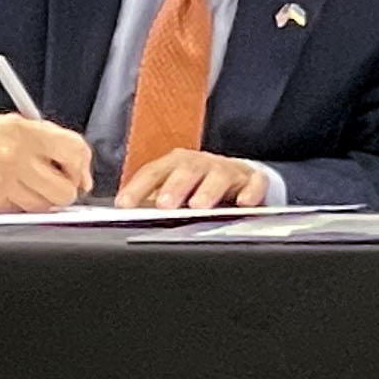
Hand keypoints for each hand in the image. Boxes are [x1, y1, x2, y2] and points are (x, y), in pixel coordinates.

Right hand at [0, 112, 92, 213]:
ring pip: (40, 208)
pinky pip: (13, 213)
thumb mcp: (21, 124)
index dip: (83, 169)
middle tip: (55, 186)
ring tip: (26, 187)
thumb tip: (81, 172)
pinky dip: (13, 206)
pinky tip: (5, 190)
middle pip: (63, 192)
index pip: (74, 152)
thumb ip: (54, 142)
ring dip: (39, 201)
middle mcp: (13, 157)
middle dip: (64, 192)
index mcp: (27, 133)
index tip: (80, 177)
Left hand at [116, 149, 270, 210]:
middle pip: (187, 169)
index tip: (124, 205)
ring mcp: (228, 170)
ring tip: (199, 206)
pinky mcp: (253, 180)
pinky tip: (243, 203)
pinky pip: (254, 183)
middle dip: (175, 186)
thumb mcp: (172, 192)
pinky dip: (250, 192)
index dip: (138, 187)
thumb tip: (125, 215)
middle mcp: (202, 164)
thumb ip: (151, 201)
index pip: (154, 172)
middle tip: (165, 204)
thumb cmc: (197, 187)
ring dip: (208, 190)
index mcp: (176, 164)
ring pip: (219, 175)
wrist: (237, 178)